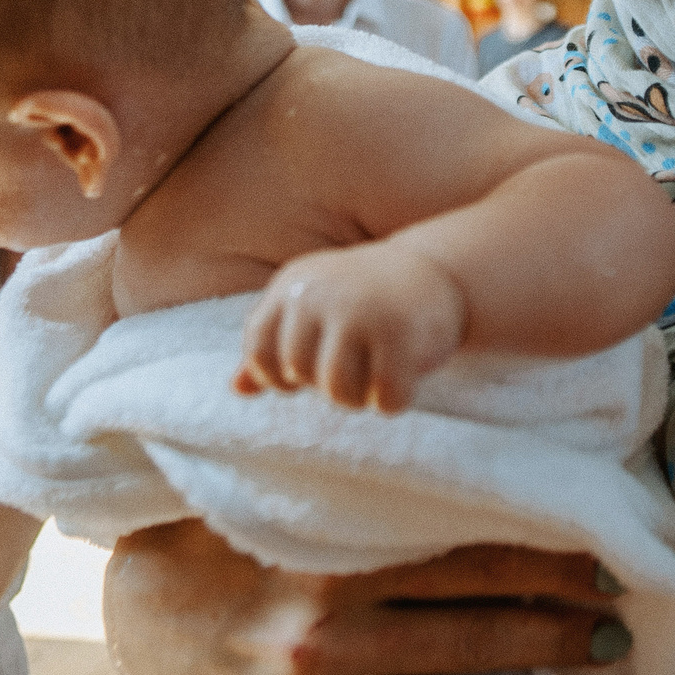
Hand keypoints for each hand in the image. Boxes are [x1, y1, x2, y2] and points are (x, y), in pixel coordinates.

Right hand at [104, 519, 632, 674]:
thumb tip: (489, 481)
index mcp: (332, 566)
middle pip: (473, 639)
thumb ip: (380, 503)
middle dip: (557, 636)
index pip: (465, 562)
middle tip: (619, 633)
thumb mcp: (299, 506)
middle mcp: (327, 642)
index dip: (544, 563)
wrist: (141, 615)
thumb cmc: (235, 543)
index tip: (604, 563)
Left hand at [236, 242, 466, 411]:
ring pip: (338, 391)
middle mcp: (322, 294)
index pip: (259, 348)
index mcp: (294, 284)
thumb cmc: (365, 298)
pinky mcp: (400, 334)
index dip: (276, 376)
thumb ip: (275, 344)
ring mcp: (361, 312)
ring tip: (374, 378)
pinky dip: (394, 401)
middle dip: (325, 386)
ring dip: (358, 398)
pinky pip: (384, 398)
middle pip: (300, 374)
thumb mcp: (314, 308)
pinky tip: (403, 380)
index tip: (303, 375)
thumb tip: (237, 388)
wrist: (437, 272)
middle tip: (354, 370)